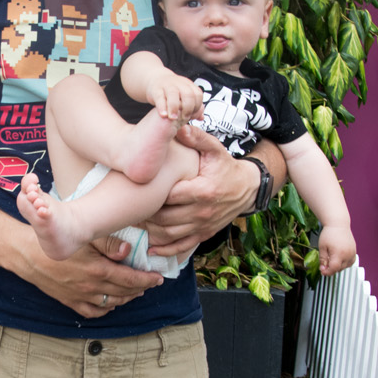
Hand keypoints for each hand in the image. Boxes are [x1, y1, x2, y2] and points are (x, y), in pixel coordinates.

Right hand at [20, 238, 162, 318]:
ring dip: (126, 298)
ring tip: (135, 291)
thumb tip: (129, 251)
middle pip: (124, 292)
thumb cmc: (57, 241)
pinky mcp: (70, 301)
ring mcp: (80, 296)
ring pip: (112, 303)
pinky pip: (93, 311)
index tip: (157, 278)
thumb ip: (109, 244)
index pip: (131, 279)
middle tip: (150, 283)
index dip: (147, 280)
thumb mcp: (85, 236)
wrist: (27, 254)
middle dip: (141, 288)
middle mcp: (91, 287)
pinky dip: (106, 308)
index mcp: (97, 269)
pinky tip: (112, 302)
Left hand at [143, 127, 261, 258]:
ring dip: (151, 231)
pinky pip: (182, 246)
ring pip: (170, 234)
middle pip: (166, 218)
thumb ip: (197, 139)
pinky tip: (151, 248)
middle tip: (130, 207)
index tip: (137, 188)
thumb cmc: (226, 167)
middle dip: (146, 214)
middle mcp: (202, 212)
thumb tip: (179, 127)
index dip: (153, 194)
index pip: (170, 196)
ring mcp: (203, 226)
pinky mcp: (204, 234)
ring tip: (136, 222)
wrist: (246, 188)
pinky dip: (165, 250)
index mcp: (203, 191)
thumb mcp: (215, 149)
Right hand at [149, 70, 202, 122]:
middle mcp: (180, 84)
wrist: (156, 79)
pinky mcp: (156, 90)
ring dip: (174, 107)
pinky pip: (159, 97)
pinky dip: (162, 107)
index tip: (192, 116)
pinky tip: (163, 115)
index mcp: (189, 86)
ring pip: (173, 94)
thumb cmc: (172, 91)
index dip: (197, 107)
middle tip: (184, 118)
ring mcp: (167, 86)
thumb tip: (201, 118)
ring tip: (173, 118)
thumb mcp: (184, 96)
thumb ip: (193, 107)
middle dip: (188, 108)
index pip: (198, 95)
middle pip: (188, 94)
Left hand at [317, 224, 356, 276]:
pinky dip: (344, 263)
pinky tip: (339, 259)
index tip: (322, 271)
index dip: (327, 272)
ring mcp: (352, 253)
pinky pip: (350, 263)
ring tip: (331, 259)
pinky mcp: (354, 252)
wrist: (338, 224)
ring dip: (338, 266)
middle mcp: (348, 254)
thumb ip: (322, 259)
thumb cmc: (329, 233)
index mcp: (339, 253)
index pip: (334, 269)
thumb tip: (323, 269)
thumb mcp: (322, 247)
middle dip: (331, 268)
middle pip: (339, 269)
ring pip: (345, 267)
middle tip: (324, 264)